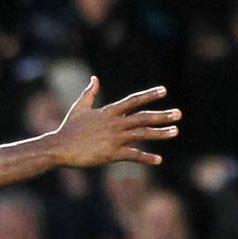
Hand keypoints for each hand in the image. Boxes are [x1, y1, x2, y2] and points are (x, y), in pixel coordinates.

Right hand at [47, 78, 181, 169]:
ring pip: (142, 134)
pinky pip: (133, 155)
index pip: (133, 101)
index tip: (164, 90)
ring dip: (160, 133)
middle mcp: (115, 124)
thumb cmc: (68, 128)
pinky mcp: (112, 154)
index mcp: (109, 112)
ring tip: (175, 131)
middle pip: (143, 118)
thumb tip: (94, 78)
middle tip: (178, 114)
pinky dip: (146, 158)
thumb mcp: (79, 108)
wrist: (59, 147)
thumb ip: (89, 93)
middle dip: (162, 115)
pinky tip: (158, 160)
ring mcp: (115, 139)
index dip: (149, 95)